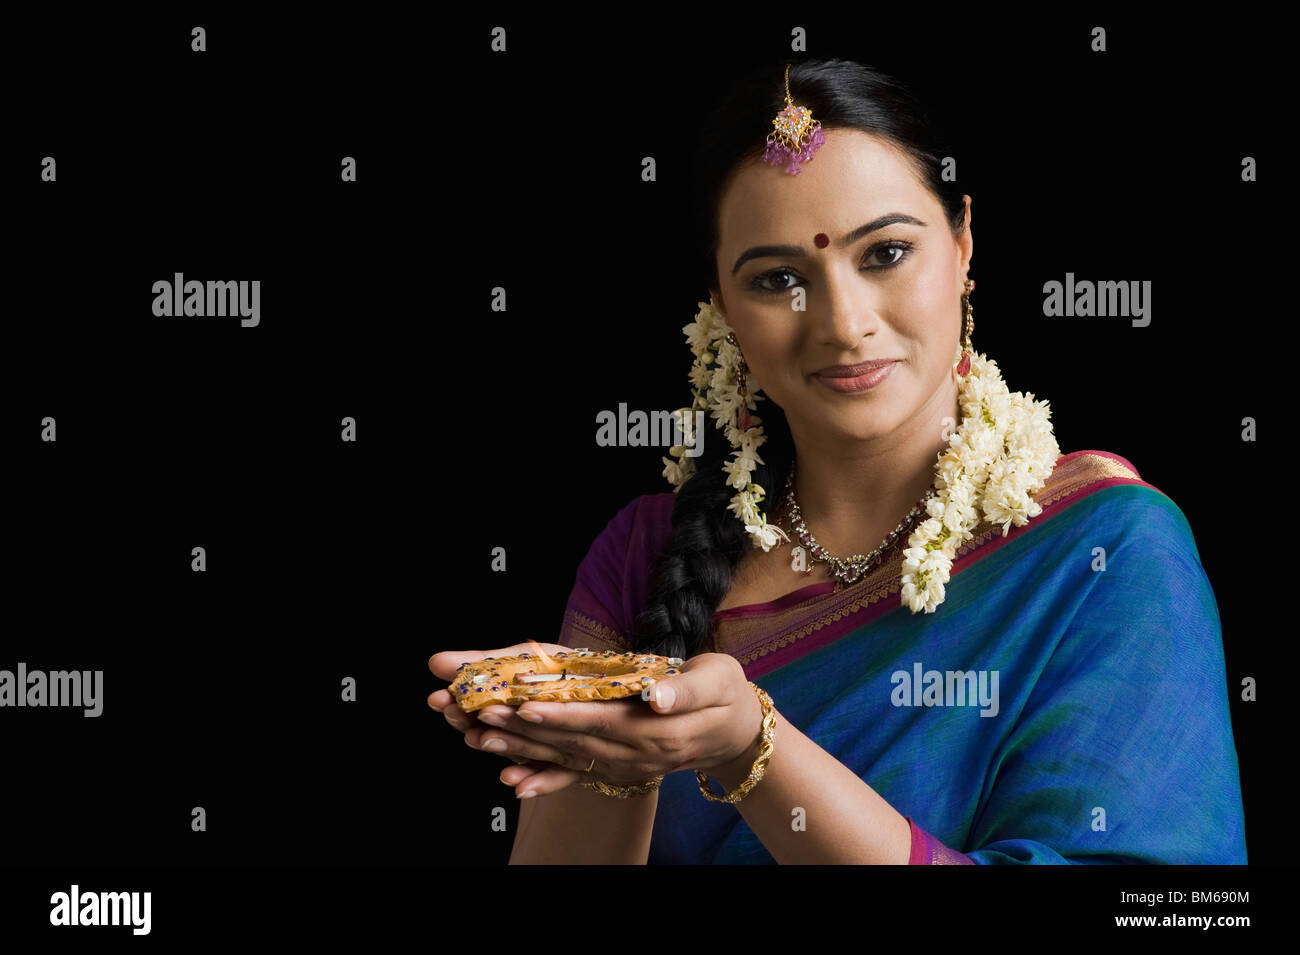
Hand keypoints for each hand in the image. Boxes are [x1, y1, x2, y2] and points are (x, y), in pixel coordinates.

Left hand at [437, 650, 763, 798]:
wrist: (736, 734)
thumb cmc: (726, 694)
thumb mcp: (718, 680)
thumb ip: (686, 689)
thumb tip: (657, 696)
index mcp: (656, 729)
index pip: (598, 720)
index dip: (560, 715)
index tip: (524, 706)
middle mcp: (635, 754)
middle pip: (571, 741)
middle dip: (523, 730)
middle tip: (480, 715)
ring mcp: (625, 766)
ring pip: (566, 758)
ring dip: (522, 750)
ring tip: (478, 737)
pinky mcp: (619, 769)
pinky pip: (577, 776)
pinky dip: (545, 781)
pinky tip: (514, 783)